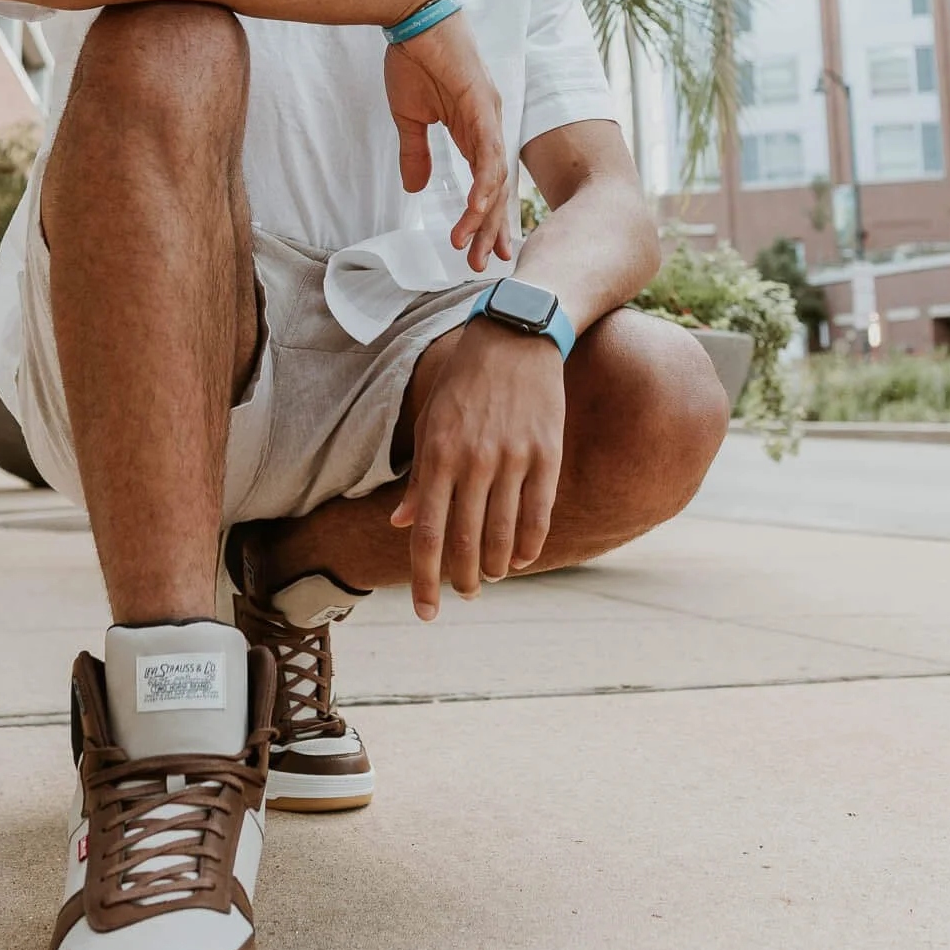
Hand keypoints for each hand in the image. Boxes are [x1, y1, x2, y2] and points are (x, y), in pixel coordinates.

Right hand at [383, 11, 511, 272]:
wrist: (412, 14)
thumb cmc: (414, 58)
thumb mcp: (412, 117)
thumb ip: (416, 154)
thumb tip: (417, 189)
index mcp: (474, 130)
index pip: (484, 183)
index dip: (483, 218)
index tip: (476, 249)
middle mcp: (489, 126)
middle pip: (496, 188)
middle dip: (490, 228)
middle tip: (483, 264)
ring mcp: (488, 115)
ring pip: (494, 176)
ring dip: (484, 214)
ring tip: (474, 245)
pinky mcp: (481, 103)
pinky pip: (487, 151)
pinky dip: (484, 181)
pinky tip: (478, 207)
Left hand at [389, 321, 564, 618]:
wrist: (516, 336)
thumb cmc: (464, 382)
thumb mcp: (430, 421)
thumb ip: (418, 477)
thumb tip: (401, 523)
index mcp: (438, 453)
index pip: (428, 533)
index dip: (425, 579)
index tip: (426, 613)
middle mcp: (474, 460)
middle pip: (464, 542)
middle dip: (460, 580)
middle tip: (462, 593)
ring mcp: (514, 458)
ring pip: (502, 535)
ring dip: (492, 567)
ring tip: (486, 577)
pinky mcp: (547, 454)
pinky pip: (539, 515)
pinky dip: (528, 546)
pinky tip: (519, 560)